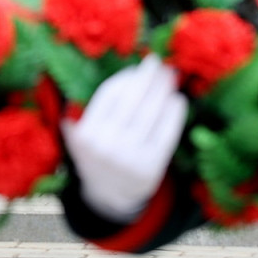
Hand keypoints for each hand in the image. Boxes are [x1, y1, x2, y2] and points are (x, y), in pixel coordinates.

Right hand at [62, 56, 187, 222]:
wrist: (108, 195)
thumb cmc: (97, 153)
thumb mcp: (80, 133)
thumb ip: (88, 107)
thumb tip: (128, 73)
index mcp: (84, 134)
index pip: (110, 95)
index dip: (128, 77)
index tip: (142, 64)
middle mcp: (105, 146)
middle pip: (133, 101)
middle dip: (149, 78)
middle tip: (162, 63)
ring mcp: (129, 158)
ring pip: (151, 114)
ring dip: (163, 90)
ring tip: (171, 77)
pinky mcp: (151, 168)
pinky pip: (166, 133)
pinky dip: (174, 114)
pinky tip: (178, 99)